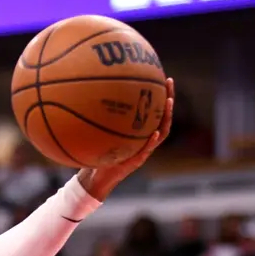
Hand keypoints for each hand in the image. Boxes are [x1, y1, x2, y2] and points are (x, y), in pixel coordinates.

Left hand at [77, 77, 174, 199]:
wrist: (94, 178)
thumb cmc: (95, 154)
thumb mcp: (97, 133)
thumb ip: (97, 119)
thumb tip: (85, 96)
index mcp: (138, 133)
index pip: (152, 111)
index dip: (159, 95)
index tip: (161, 77)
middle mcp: (144, 140)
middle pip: (162, 117)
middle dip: (167, 99)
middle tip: (169, 82)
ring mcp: (143, 150)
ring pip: (161, 132)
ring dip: (166, 117)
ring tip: (168, 102)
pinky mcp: (136, 162)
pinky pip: (146, 150)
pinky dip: (152, 141)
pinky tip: (156, 132)